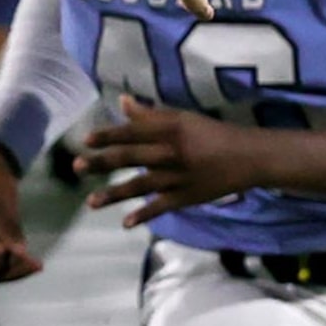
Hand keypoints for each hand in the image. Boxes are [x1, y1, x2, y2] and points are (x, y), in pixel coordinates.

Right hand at [0, 139, 39, 283]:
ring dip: (13, 271)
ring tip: (36, 265)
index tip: (4, 248)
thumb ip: (8, 229)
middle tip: (32, 262)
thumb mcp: (1, 203)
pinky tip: (36, 264)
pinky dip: (16, 265)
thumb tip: (19, 254)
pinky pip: (0, 264)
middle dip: (5, 268)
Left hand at [78, 94, 265, 225]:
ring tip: (90, 203)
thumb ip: (150, 115)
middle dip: (101, 162)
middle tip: (76, 167)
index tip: (85, 140)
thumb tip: (121, 102)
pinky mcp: (186, 198)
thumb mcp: (183, 118)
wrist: (249, 157)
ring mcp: (177, 178)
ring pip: (140, 185)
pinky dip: (144, 216)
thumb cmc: (211, 134)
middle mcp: (170, 152)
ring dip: (114, 194)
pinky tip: (126, 223)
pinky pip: (161, 207)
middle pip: (130, 157)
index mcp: (170, 130)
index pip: (132, 132)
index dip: (108, 135)